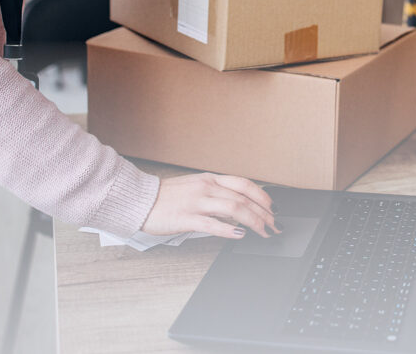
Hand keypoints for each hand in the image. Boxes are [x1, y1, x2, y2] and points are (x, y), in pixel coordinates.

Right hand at [141, 173, 278, 239]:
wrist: (140, 200)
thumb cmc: (168, 197)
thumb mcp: (196, 187)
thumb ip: (216, 194)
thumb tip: (238, 207)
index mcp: (210, 180)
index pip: (244, 184)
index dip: (262, 196)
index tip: (273, 208)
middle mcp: (207, 188)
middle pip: (243, 197)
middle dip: (263, 212)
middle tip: (274, 224)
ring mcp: (197, 202)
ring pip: (233, 208)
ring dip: (253, 221)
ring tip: (263, 231)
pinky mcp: (186, 218)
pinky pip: (211, 223)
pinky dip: (228, 229)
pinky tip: (239, 234)